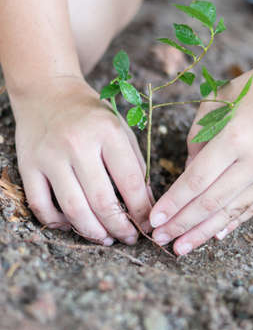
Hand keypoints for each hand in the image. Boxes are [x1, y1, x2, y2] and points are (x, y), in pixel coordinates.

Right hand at [12, 78, 151, 244]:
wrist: (48, 92)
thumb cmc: (91, 115)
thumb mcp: (121, 130)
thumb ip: (135, 166)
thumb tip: (145, 206)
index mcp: (107, 132)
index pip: (130, 182)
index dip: (141, 211)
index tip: (147, 225)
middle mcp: (77, 143)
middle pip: (101, 201)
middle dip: (119, 227)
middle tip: (127, 238)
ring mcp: (49, 155)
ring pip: (72, 208)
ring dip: (92, 232)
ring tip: (105, 238)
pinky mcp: (28, 164)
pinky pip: (40, 205)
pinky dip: (57, 223)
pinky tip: (72, 224)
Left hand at [150, 53, 252, 254]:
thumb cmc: (252, 88)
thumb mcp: (216, 104)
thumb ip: (197, 140)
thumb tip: (187, 174)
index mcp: (234, 138)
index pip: (196, 181)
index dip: (173, 203)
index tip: (155, 220)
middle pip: (210, 202)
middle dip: (182, 224)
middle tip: (160, 240)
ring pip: (231, 211)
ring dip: (203, 232)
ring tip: (181, 248)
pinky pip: (252, 207)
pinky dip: (232, 223)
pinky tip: (214, 235)